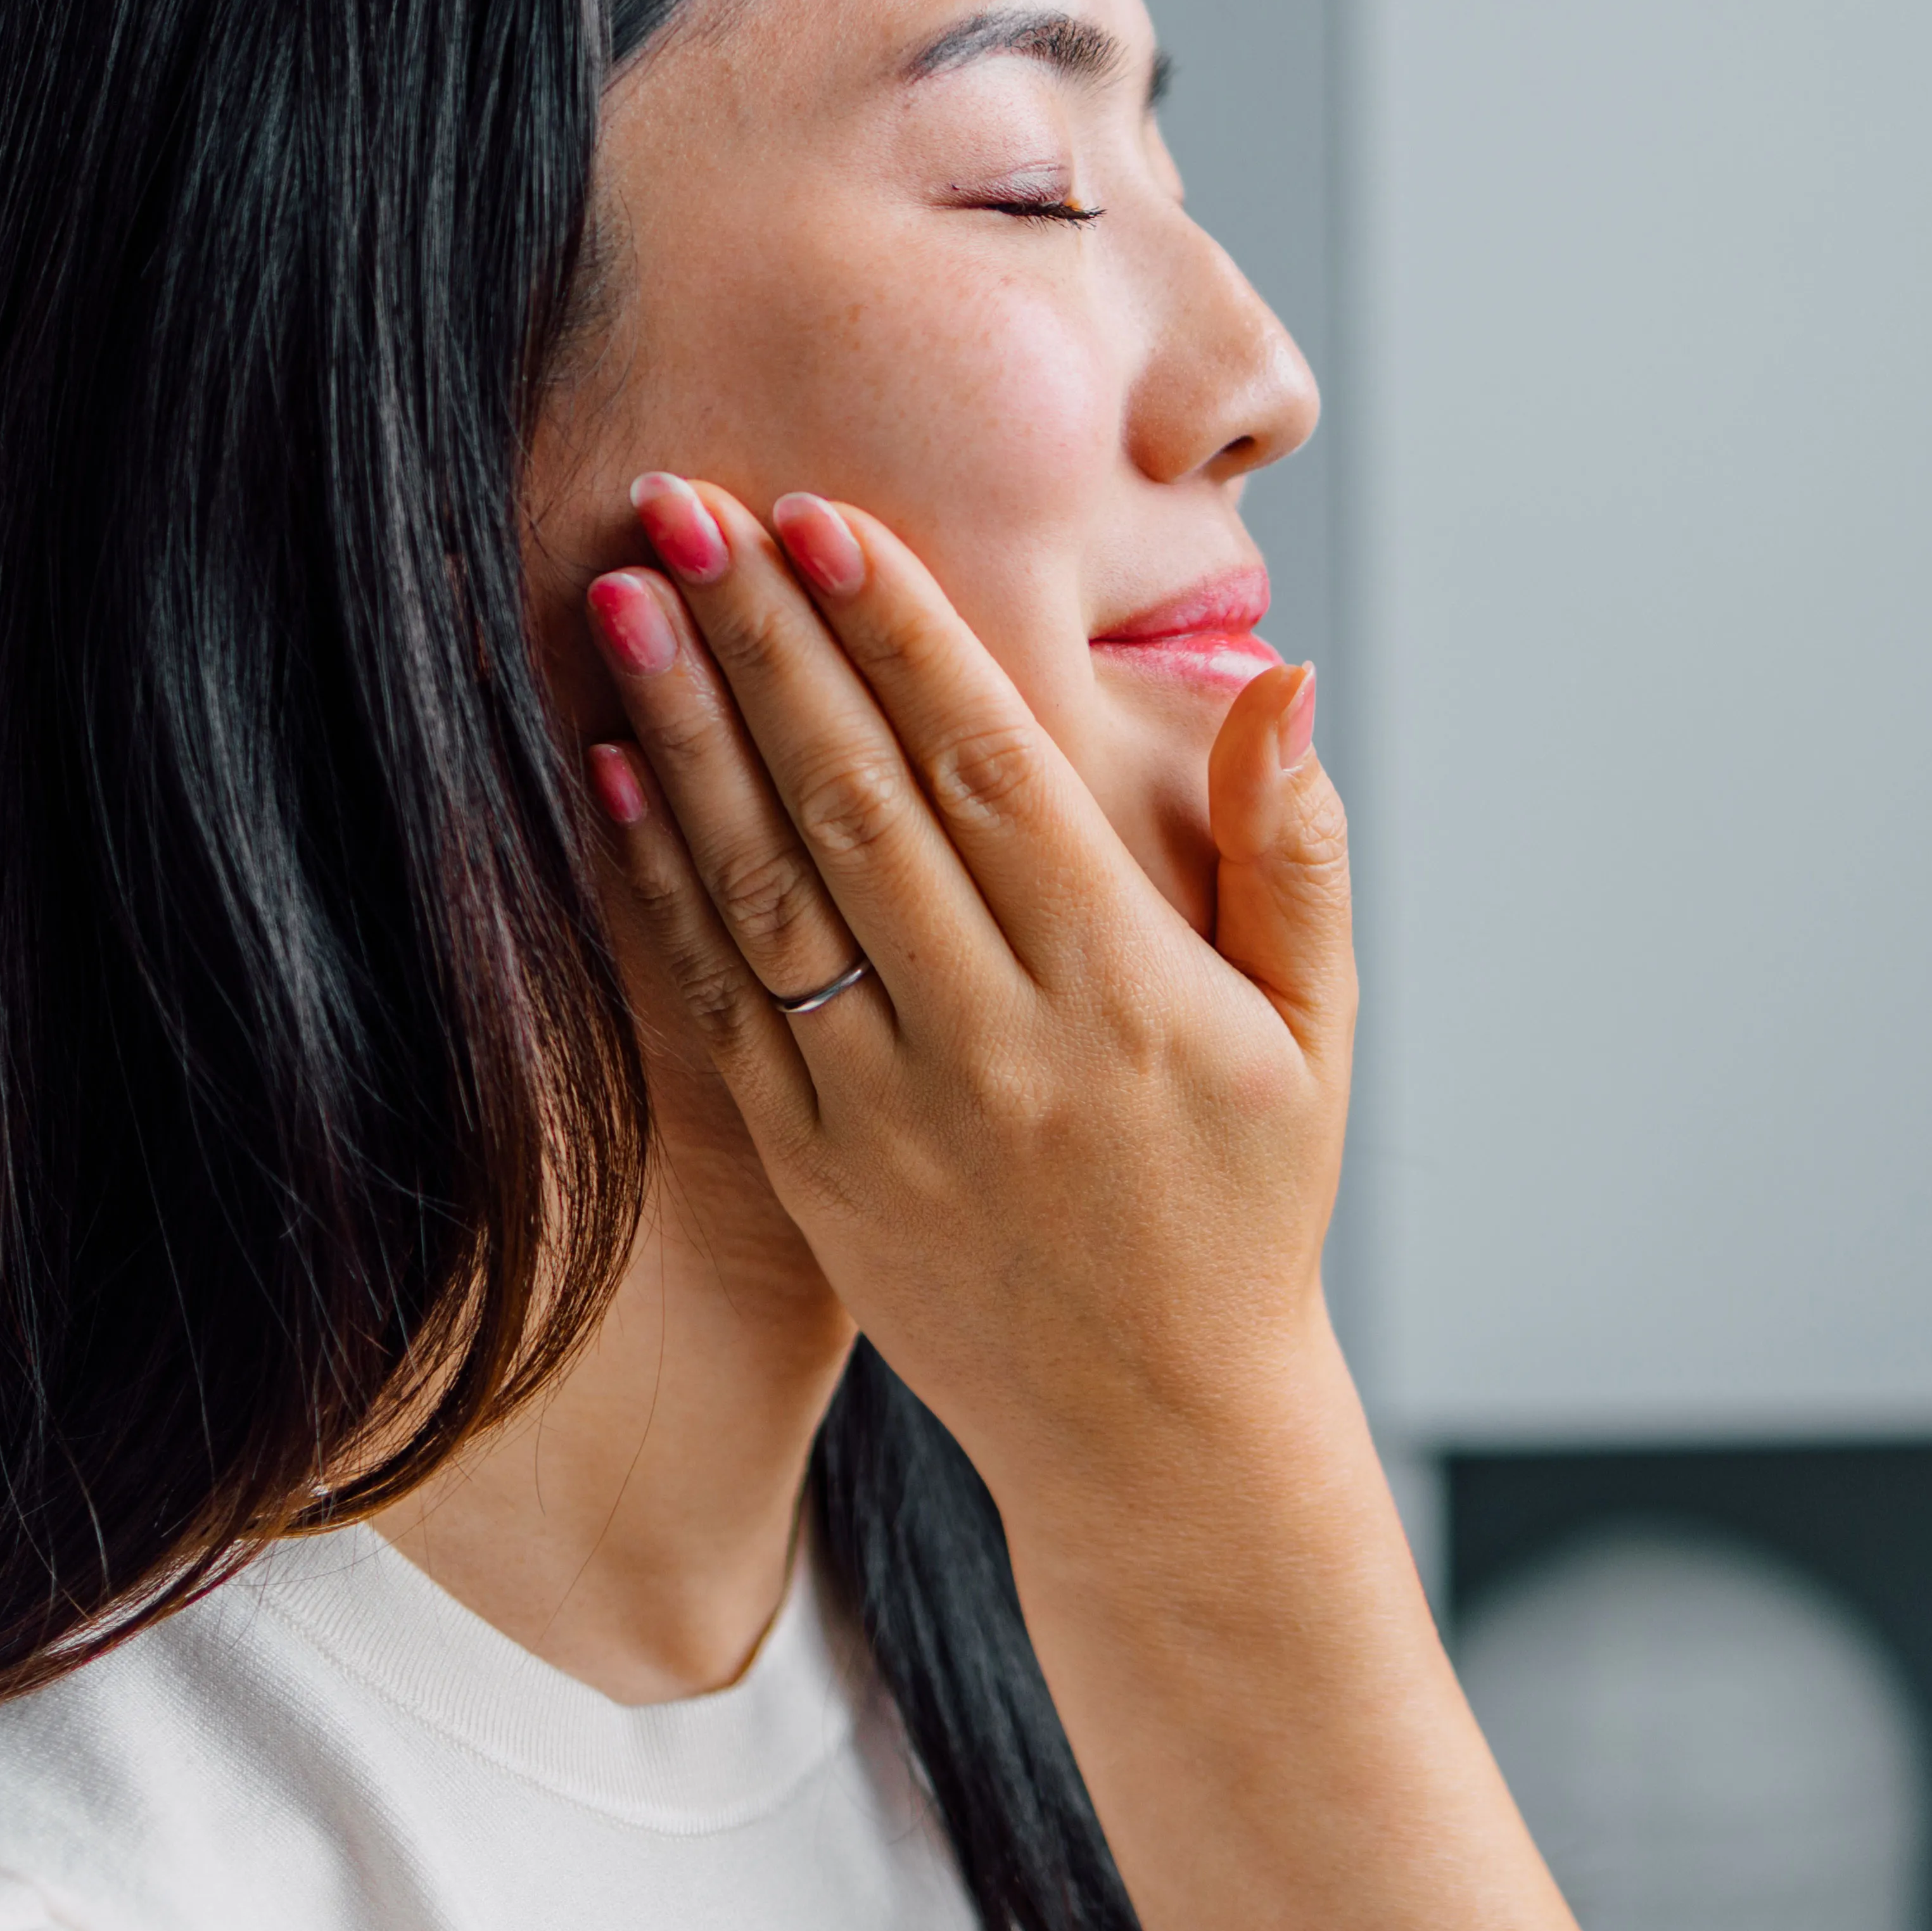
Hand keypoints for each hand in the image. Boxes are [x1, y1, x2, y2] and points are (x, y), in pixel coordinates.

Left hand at [577, 473, 1353, 1531]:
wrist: (1155, 1431)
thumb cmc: (1249, 1207)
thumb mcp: (1316, 1030)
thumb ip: (1294, 851)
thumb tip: (1284, 679)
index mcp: (1124, 991)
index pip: (990, 771)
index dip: (902, 635)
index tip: (826, 515)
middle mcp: (999, 1043)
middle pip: (858, 801)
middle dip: (766, 640)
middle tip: (687, 499)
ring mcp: (894, 1112)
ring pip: (770, 888)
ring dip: (686, 735)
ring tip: (628, 597)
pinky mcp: (819, 1170)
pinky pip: (729, 999)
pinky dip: (664, 881)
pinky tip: (615, 769)